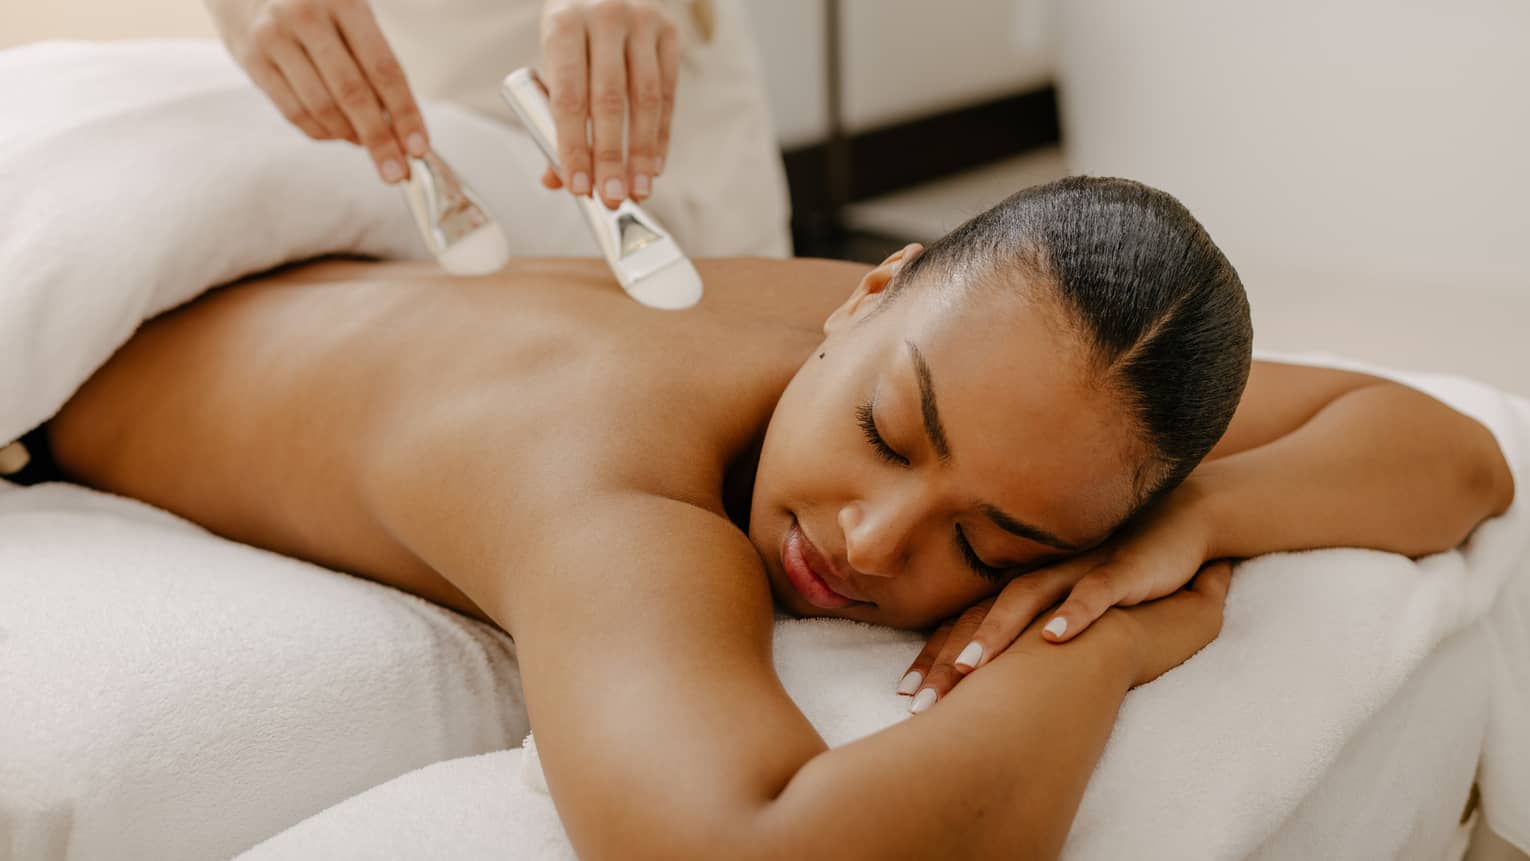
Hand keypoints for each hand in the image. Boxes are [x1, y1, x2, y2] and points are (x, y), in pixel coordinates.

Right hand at [207, 0, 428, 182]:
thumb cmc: (317, 4)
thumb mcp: (351, 12)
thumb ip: (373, 59)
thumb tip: (400, 125)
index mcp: (344, 1)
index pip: (384, 68)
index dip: (405, 113)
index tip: (419, 149)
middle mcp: (306, 15)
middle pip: (352, 93)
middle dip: (379, 140)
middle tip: (397, 173)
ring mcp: (274, 37)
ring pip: (321, 107)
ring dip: (349, 135)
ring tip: (364, 142)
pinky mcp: (250, 58)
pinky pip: (293, 111)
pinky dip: (321, 132)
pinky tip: (336, 134)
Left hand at [539, 0, 679, 207]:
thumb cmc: (573, 34)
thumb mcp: (553, 63)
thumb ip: (552, 119)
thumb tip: (556, 179)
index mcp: (563, 24)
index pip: (568, 97)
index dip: (573, 146)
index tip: (577, 186)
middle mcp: (605, 18)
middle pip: (610, 101)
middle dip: (610, 157)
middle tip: (612, 197)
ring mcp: (642, 23)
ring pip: (646, 99)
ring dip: (642, 152)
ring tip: (638, 189)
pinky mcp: (669, 32)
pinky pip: (668, 93)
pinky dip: (661, 134)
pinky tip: (655, 163)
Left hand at [905, 561, 1231, 712]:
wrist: (1180, 524)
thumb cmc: (1116, 576)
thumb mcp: (1067, 609)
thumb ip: (1031, 636)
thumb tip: (992, 682)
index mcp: (1021, 588)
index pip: (967, 623)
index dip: (936, 657)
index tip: (907, 696)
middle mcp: (1039, 575)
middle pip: (982, 615)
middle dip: (950, 658)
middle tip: (922, 700)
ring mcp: (1076, 570)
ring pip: (1027, 599)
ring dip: (998, 631)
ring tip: (971, 667)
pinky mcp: (1122, 570)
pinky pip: (1094, 593)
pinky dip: (1073, 614)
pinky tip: (1054, 638)